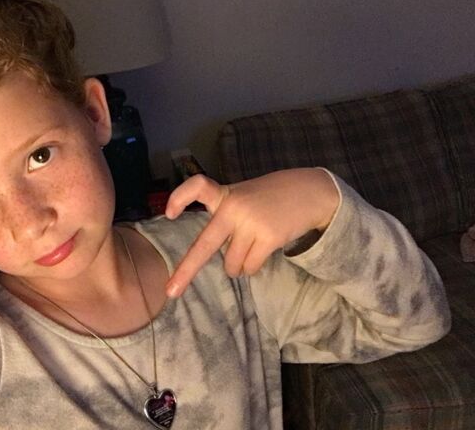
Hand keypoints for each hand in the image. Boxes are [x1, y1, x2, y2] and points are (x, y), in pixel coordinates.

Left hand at [164, 168, 338, 297]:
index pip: (198, 186)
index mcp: (224, 195)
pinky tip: (261, 251)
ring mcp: (251, 223)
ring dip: (238, 266)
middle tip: (171, 291)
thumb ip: (224, 217)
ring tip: (251, 247)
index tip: (168, 214)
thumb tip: (211, 256)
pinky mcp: (269, 237)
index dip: (180, 198)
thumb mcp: (242, 197)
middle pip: (204, 245)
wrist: (310, 192)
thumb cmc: (268, 199)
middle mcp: (234, 207)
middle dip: (186, 271)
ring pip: (231, 264)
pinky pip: (250, 267)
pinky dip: (252, 267)